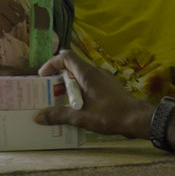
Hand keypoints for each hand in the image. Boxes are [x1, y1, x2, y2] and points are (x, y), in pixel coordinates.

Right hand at [0, 0, 25, 36]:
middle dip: (13, 24)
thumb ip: (5, 3)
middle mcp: (1, 6)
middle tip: (9, 25)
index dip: (22, 16)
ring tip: (3, 30)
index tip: (20, 20)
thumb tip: (15, 12)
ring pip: (7, 27)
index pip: (20, 9)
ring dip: (7, 30)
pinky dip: (0, 35)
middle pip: (15, 20)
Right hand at [33, 51, 152, 137]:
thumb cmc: (109, 114)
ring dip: (69, 86)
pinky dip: (80, 92)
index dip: (52, 63)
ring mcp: (104, 79)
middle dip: (57, 78)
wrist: (137, 119)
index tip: (43, 77)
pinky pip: (89, 84)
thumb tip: (37, 117)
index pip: (66, 56)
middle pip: (72, 67)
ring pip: (81, 77)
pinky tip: (76, 108)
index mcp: (87, 73)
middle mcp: (96, 72)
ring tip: (59, 102)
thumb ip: (59, 115)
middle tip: (48, 92)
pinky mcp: (109, 88)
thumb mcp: (81, 117)